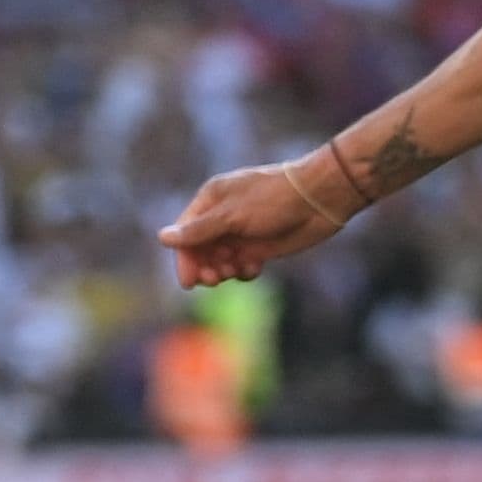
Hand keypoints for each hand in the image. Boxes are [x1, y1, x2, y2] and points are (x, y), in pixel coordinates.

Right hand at [159, 155, 354, 287]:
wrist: (319, 199)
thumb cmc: (274, 199)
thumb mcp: (232, 215)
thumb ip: (199, 230)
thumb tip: (163, 238)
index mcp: (211, 200)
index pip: (185, 234)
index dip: (185, 258)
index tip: (189, 282)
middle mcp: (222, 216)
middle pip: (200, 250)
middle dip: (204, 267)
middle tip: (215, 279)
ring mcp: (241, 232)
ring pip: (219, 260)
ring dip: (223, 271)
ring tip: (235, 270)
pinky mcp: (260, 246)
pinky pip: (240, 266)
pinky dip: (243, 271)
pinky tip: (254, 269)